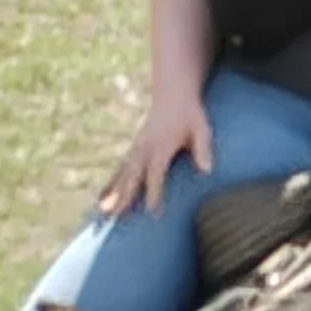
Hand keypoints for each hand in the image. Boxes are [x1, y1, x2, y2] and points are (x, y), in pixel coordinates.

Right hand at [99, 95, 212, 216]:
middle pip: (132, 176)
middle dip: (125, 197)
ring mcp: (137, 147)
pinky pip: (121, 169)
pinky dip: (111, 184)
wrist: (173, 93)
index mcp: (160, 145)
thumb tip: (207, 171)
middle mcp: (144, 147)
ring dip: (113, 193)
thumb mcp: (201, 128)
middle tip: (117, 217)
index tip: (153, 213)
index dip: (154, 193)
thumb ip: (203, 149)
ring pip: (122, 174)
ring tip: (104, 213)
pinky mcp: (134, 148)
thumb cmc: (190, 113)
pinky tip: (103, 199)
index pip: (156, 173)